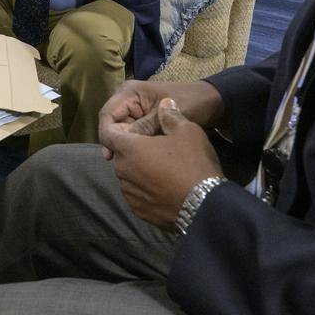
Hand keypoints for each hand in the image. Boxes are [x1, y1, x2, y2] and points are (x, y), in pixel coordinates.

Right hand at [98, 79, 225, 158]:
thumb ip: (143, 128)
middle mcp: (128, 99)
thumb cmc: (190, 103)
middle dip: (114, 140)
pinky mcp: (142, 119)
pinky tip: (135, 157)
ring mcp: (135, 109)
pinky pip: (132, 133)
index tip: (110, 153)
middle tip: (115, 161)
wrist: (210, 103)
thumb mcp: (165, 117)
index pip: (108, 114)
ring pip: (121, 130)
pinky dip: (133, 143)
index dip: (106, 133)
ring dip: (123, 143)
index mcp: (130, 92)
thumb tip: (124, 143)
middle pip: (112, 122)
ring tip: (125, 161)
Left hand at [101, 98, 223, 230]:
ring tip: (163, 171)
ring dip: (139, 171)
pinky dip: (146, 190)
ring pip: (129, 176)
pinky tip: (164, 188)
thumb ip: (170, 115)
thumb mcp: (187, 130)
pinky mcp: (139, 211)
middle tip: (157, 150)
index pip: (108, 135)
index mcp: (129, 149)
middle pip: (121, 156)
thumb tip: (165, 103)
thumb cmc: (193, 164)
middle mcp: (123, 172)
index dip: (118, 129)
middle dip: (134, 151)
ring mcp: (130, 194)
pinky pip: (137, 195)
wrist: (205, 205)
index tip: (134, 129)